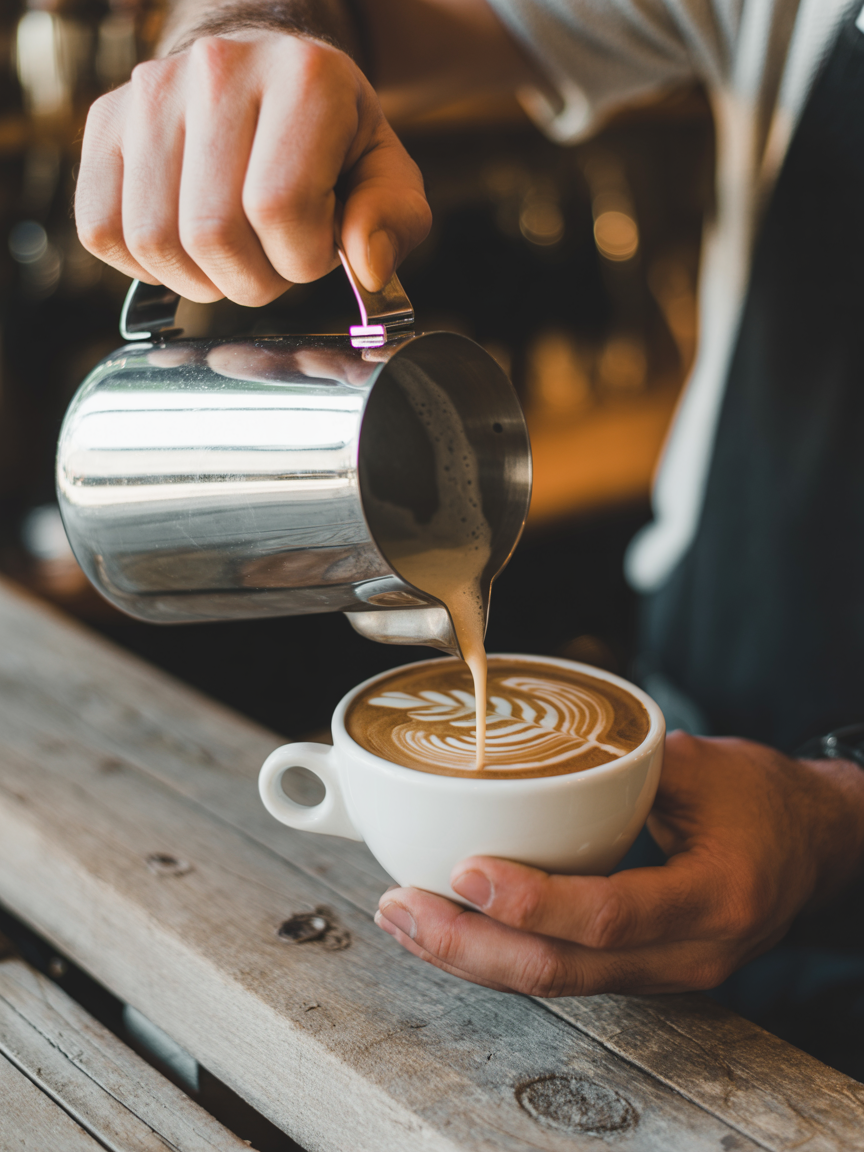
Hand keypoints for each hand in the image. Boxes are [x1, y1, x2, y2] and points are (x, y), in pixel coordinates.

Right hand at [75, 31, 430, 304]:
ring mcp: (150, 92)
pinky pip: (102, 230)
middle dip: (253, 280)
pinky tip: (186, 248)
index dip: (301, 260)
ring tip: (234, 255)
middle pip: (212, 233)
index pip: (279, 209)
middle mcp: (218, 69)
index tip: (315, 249)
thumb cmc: (330, 135)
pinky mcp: (105, 122)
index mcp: (305, 79)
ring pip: (154, 241)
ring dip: (200, 279)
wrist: (265, 72)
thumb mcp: (385, 171)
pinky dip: (146, 265)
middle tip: (273, 262)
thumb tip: (368, 268)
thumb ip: (392, 219)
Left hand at [375, 732, 863, 994]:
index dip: (533, 899)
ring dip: (472, 955)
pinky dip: (502, 951)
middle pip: (564, 969)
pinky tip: (453, 926)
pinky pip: (564, 971)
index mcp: (713, 897)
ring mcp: (663, 973)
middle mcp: (688, 954)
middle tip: (403, 907)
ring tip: (406, 918)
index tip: (466, 870)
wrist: (812, 847)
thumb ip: (627, 763)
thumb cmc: (763, 800)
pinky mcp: (640, 971)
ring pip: (555, 981)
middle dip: (470, 946)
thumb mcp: (707, 765)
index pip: (612, 913)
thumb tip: (529, 748)